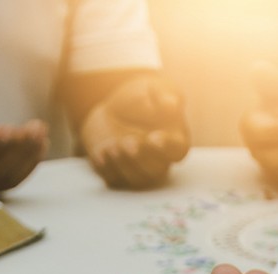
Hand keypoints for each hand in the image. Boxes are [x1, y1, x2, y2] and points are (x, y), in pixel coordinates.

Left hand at [81, 75, 189, 189]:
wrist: (111, 109)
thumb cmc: (139, 97)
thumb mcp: (151, 88)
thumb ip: (164, 94)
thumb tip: (171, 105)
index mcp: (175, 138)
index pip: (177, 150)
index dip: (166, 147)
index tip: (153, 138)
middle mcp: (159, 159)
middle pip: (157, 170)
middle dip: (141, 158)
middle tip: (127, 141)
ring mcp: (138, 169)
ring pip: (136, 179)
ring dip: (124, 165)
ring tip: (112, 145)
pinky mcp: (118, 174)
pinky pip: (114, 180)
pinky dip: (107, 169)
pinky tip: (101, 154)